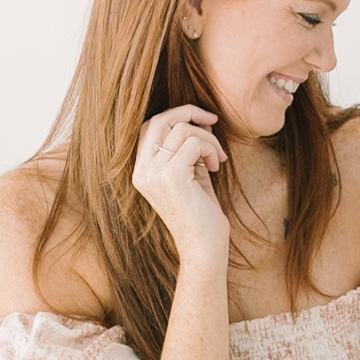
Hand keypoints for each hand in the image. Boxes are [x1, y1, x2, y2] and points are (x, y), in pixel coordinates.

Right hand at [132, 105, 229, 262]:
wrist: (203, 247)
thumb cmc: (201, 214)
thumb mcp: (191, 175)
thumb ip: (189, 149)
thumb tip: (201, 119)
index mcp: (141, 171)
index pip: (150, 127)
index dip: (175, 116)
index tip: (203, 122)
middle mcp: (142, 172)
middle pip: (160, 120)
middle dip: (189, 112)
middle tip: (213, 120)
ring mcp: (154, 174)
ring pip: (181, 129)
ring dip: (208, 138)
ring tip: (218, 159)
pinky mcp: (172, 177)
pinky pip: (194, 143)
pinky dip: (211, 148)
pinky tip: (216, 167)